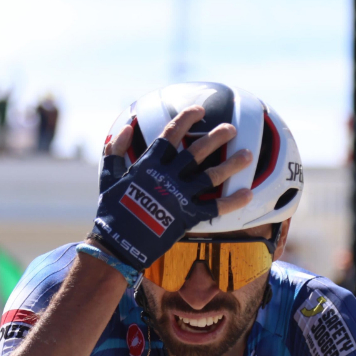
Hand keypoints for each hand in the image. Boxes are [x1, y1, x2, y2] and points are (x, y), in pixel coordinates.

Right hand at [92, 106, 252, 268]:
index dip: (185, 119)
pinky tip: (248, 194)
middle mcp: (168, 176)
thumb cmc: (111, 211)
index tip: (199, 110)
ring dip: (232, 164)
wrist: (117, 244)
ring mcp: (179, 196)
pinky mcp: (188, 217)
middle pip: (197, 151)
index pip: (170, 134)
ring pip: (211, 176)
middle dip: (216, 137)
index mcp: (149, 164)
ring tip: (248, 155)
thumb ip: (114, 152)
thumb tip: (126, 129)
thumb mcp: (107, 178)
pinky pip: (215, 208)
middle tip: (232, 129)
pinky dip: (232, 201)